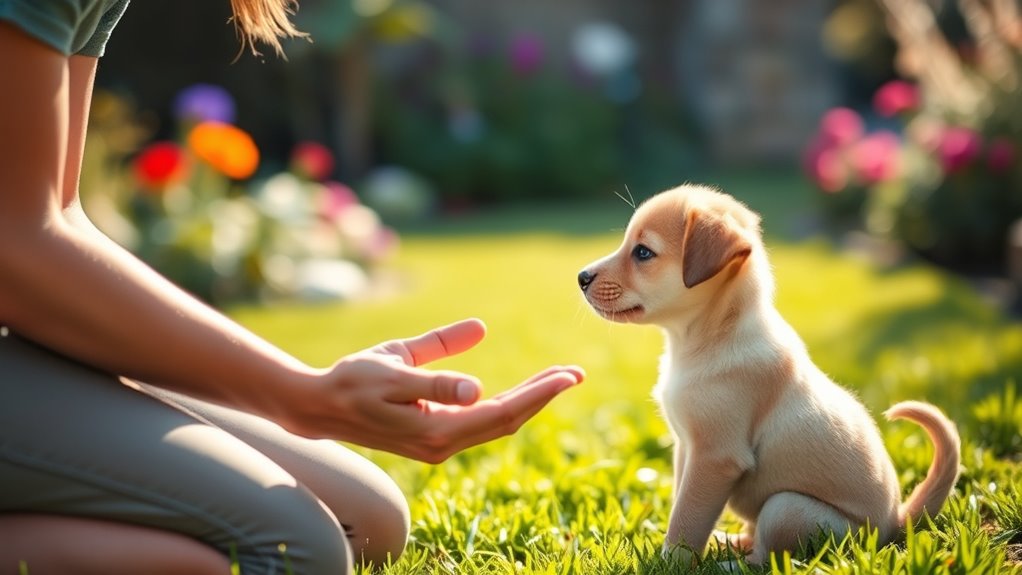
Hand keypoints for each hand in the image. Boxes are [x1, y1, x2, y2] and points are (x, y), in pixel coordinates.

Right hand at [285, 318, 583, 462]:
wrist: (319, 407)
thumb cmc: (353, 380)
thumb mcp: (393, 367)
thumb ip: (436, 373)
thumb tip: (478, 386)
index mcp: (436, 429)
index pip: (502, 413)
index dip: (539, 394)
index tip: (568, 375)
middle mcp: (443, 445)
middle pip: (507, 421)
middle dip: (543, 396)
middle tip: (576, 373)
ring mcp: (439, 445)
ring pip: (497, 424)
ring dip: (530, 401)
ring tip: (558, 378)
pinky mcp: (435, 438)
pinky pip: (482, 424)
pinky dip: (508, 406)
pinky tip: (523, 392)